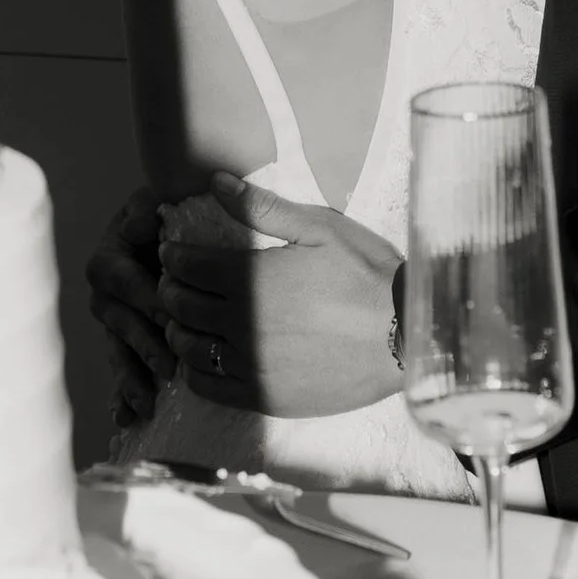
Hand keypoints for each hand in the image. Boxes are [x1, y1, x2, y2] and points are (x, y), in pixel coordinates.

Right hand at [86, 185, 172, 423]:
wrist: (168, 232)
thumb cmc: (165, 216)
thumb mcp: (153, 204)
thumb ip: (146, 212)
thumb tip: (140, 227)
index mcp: (108, 261)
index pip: (125, 280)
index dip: (146, 299)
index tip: (170, 318)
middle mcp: (104, 296)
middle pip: (122, 324)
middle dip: (144, 347)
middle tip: (168, 368)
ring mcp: (113, 324)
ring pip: (119, 353)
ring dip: (131, 380)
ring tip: (146, 406)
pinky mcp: (124, 344)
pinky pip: (121, 371)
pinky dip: (123, 397)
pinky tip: (127, 420)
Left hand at [158, 178, 403, 414]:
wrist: (406, 337)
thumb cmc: (366, 275)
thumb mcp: (320, 229)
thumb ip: (262, 207)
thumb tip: (215, 182)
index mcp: (249, 279)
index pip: (186, 266)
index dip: (173, 256)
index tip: (173, 253)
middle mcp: (241, 324)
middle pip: (180, 306)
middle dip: (171, 289)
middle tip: (177, 282)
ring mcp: (250, 365)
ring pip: (187, 347)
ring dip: (179, 328)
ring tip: (188, 319)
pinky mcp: (263, 396)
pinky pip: (207, 386)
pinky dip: (195, 369)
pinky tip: (205, 357)